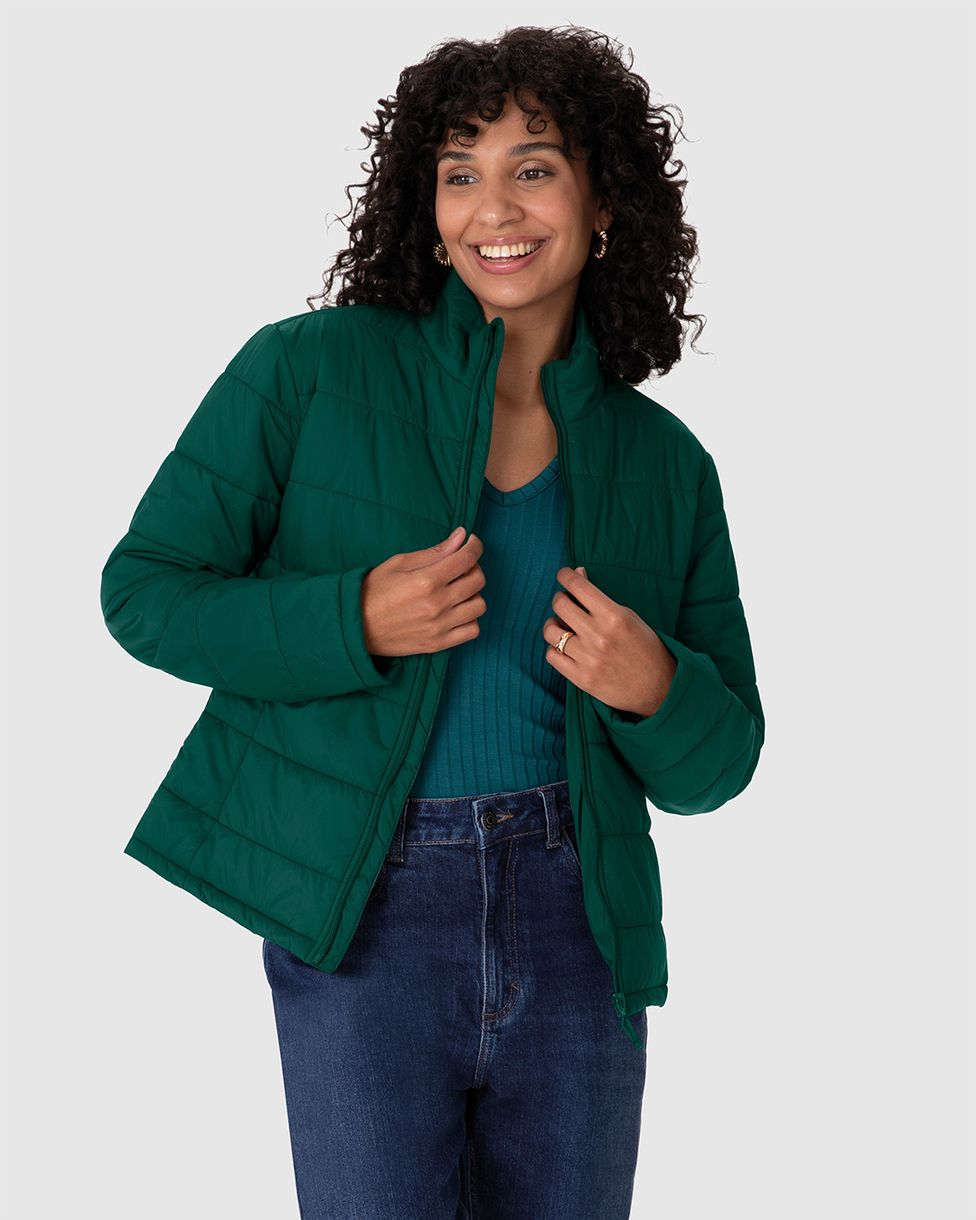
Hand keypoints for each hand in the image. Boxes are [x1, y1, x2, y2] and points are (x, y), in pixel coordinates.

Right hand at [361, 528, 487, 657]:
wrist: (355, 626)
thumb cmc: (374, 591)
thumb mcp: (399, 563)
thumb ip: (434, 552)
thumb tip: (460, 536)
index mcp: (426, 580)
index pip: (467, 558)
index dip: (475, 546)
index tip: (472, 542)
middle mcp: (437, 604)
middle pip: (478, 580)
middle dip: (473, 567)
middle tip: (460, 566)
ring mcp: (440, 626)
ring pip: (479, 605)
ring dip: (473, 594)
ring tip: (458, 590)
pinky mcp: (438, 644)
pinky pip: (472, 630)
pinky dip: (470, 619)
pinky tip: (457, 611)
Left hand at [542, 566, 676, 718]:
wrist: (659, 688)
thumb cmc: (646, 649)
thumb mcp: (629, 617)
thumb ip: (601, 599)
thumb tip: (578, 574)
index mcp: (614, 616)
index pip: (578, 586)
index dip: (566, 576)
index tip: (563, 575)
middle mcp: (598, 635)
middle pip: (560, 606)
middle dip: (560, 599)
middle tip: (565, 601)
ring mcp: (588, 658)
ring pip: (551, 631)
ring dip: (553, 624)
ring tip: (562, 626)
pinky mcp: (580, 678)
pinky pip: (551, 656)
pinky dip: (554, 648)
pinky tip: (565, 647)